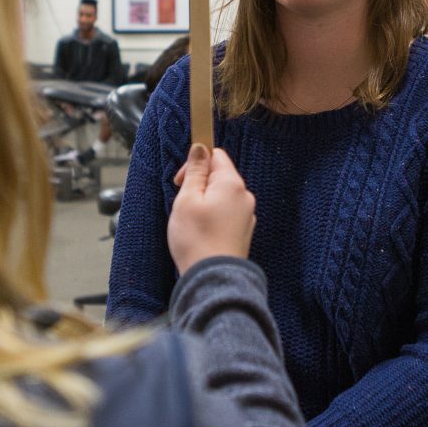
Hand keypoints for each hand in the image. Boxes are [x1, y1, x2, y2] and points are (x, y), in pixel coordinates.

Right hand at [168, 145, 254, 273]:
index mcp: (232, 184)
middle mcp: (244, 196)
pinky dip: (213, 217)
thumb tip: (200, 148)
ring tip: (191, 222)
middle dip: (199, 184)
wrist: (213, 278)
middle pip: (220, 177)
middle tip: (183, 203)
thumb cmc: (196, 238)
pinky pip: (226, 214)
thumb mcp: (187, 199)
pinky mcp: (243, 232)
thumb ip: (195, 171)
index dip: (196, 163)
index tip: (181, 179)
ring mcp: (246, 215)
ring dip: (205, 202)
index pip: (217, 155)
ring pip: (222, 196)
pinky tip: (201, 232)